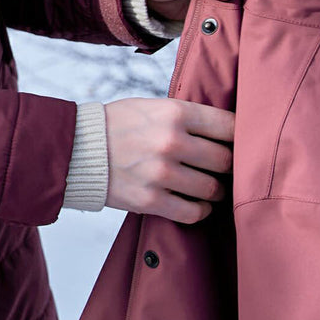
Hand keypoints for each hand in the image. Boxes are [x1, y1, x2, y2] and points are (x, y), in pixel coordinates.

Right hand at [104, 97, 233, 221]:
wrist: (78, 148)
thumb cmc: (119, 125)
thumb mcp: (153, 106)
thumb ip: (188, 117)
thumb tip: (229, 132)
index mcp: (174, 113)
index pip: (229, 126)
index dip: (240, 136)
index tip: (240, 142)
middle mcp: (171, 142)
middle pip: (226, 161)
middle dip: (229, 167)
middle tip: (223, 168)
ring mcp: (161, 173)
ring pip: (212, 189)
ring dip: (215, 191)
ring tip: (209, 187)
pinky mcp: (151, 200)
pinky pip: (193, 213)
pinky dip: (200, 211)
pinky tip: (196, 204)